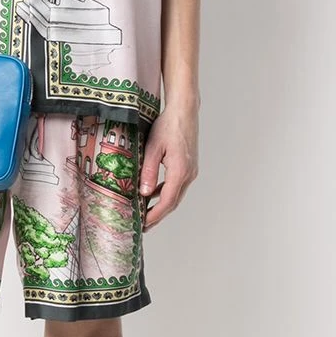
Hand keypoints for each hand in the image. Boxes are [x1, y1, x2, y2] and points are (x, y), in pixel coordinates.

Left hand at [138, 105, 198, 229]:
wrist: (184, 111)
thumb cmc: (168, 125)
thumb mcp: (152, 148)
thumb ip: (149, 172)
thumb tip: (145, 193)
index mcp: (180, 171)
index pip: (168, 201)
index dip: (155, 215)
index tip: (144, 224)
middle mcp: (189, 174)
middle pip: (173, 202)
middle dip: (158, 215)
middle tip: (143, 225)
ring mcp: (191, 170)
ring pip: (176, 194)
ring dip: (162, 205)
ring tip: (147, 213)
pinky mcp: (189, 166)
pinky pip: (177, 185)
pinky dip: (166, 193)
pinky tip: (154, 194)